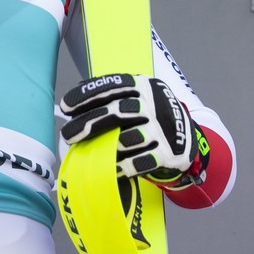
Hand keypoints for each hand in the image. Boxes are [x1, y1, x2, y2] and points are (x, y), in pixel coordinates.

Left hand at [59, 73, 201, 183]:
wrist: (187, 136)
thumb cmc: (149, 115)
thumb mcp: (136, 95)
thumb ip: (110, 94)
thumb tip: (75, 96)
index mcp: (143, 86)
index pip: (112, 85)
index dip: (87, 94)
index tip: (65, 106)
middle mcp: (154, 104)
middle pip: (118, 111)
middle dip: (89, 123)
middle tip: (68, 135)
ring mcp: (163, 129)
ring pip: (130, 138)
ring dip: (107, 146)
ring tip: (90, 152)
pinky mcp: (169, 153)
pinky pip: (142, 161)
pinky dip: (124, 166)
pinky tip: (109, 168)